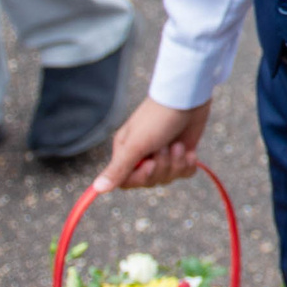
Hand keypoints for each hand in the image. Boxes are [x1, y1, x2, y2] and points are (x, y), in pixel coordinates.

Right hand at [92, 98, 209, 192]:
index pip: (127, 182)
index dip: (140, 177)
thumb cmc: (157, 118)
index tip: (149, 164)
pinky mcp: (181, 153)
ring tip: (177, 144)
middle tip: (165, 146)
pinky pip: (185, 173)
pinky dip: (189, 163)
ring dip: (176, 163)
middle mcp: (143, 155)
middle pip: (149, 181)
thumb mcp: (135, 145)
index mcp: (126, 152)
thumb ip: (118, 169)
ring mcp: (163, 155)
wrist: (186, 98)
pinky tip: (190, 151)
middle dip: (161, 166)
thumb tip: (97, 189)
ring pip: (168, 178)